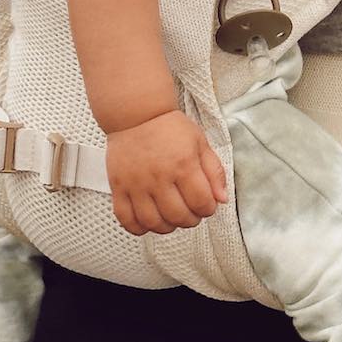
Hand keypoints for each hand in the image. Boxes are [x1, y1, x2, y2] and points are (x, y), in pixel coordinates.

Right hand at [106, 111, 228, 236]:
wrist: (136, 113)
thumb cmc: (168, 126)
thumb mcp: (200, 143)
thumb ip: (215, 171)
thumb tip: (222, 199)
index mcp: (183, 165)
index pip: (202, 203)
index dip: (208, 209)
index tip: (206, 204)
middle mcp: (159, 177)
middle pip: (179, 216)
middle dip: (190, 220)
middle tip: (190, 212)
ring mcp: (137, 184)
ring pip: (153, 222)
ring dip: (167, 227)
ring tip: (171, 218)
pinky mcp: (119, 187)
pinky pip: (125, 218)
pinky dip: (137, 227)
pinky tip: (147, 222)